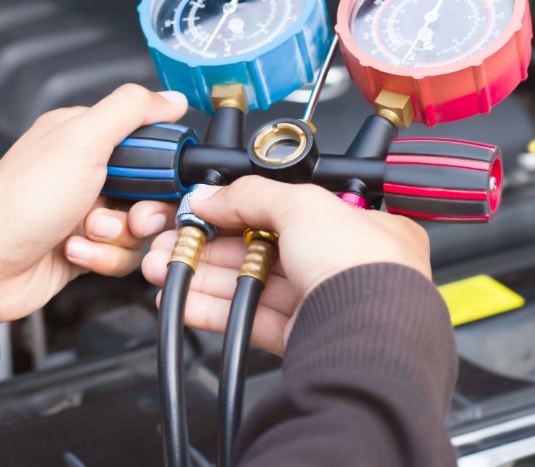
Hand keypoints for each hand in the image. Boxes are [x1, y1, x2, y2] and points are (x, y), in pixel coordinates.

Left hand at [0, 85, 186, 323]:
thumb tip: (171, 98)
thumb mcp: (82, 141)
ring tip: (88, 231)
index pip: (151, 142)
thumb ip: (131, 111)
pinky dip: (104, 256)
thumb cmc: (21, 203)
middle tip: (129, 214)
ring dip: (119, 235)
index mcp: (88, 136)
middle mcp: (91, 172)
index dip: (164, 165)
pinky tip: (75, 249)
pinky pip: (125, 254)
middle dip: (145, 209)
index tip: (158, 179)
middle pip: (154, 190)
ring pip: (143, 226)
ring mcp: (91, 210)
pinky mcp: (90, 245)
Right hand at [139, 176, 430, 355]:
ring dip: (206, 275)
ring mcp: (324, 303)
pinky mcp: (304, 339)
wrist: (369, 338)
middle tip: (176, 240)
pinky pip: (252, 320)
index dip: (243, 208)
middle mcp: (345, 264)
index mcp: (359, 226)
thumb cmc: (362, 267)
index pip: (290, 210)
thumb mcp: (303, 205)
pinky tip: (185, 300)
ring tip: (164, 267)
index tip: (206, 209)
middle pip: (265, 248)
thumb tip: (211, 194)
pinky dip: (215, 309)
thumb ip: (252, 195)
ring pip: (254, 284)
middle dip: (213, 243)